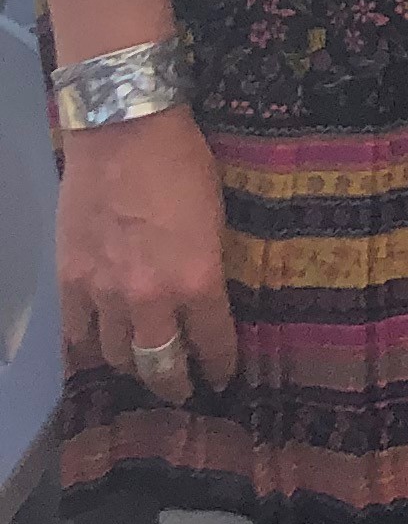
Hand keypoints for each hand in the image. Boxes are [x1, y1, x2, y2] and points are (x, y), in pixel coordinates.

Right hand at [59, 107, 237, 401]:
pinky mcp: (68, 281)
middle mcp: (149, 298)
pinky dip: (88, 345)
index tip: (223, 377)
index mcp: (197, 280)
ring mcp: (102, 293)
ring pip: (114, 354)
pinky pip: (76, 333)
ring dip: (131, 364)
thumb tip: (207, 295)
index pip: (212, 342)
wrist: (124, 132)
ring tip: (141, 365)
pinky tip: (98, 347)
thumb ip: (208, 264)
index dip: (219, 365)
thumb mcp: (218, 216)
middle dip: (173, 383)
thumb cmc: (183, 163)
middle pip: (158, 363)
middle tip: (182, 391)